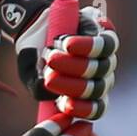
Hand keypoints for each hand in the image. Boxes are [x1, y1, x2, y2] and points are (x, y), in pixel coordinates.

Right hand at [0, 0, 118, 119]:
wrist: (34, 26)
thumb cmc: (35, 57)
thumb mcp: (31, 76)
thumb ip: (39, 89)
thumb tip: (48, 92)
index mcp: (86, 94)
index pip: (96, 108)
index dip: (84, 109)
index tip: (65, 105)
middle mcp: (100, 77)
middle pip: (98, 88)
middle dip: (73, 86)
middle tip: (49, 79)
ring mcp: (105, 56)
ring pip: (101, 68)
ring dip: (75, 66)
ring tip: (51, 58)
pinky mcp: (105, 34)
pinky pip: (104, 44)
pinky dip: (86, 46)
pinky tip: (68, 44)